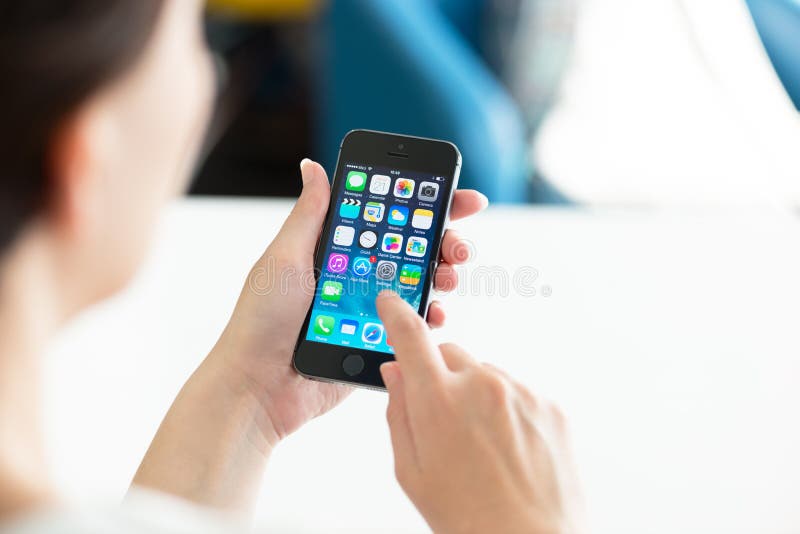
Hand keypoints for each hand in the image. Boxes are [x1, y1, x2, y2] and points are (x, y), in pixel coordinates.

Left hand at [210, 159, 487, 446]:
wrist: (258, 387)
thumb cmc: (261, 320)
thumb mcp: (285, 258)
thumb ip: (310, 215)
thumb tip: (313, 166)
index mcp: (338, 250)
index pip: (388, 217)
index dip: (425, 204)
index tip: (458, 195)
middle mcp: (358, 275)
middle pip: (414, 249)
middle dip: (445, 241)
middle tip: (457, 246)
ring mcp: (370, 309)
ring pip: (421, 285)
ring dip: (443, 276)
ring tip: (447, 277)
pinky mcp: (377, 342)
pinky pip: (413, 325)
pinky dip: (431, 317)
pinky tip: (435, 313)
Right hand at [376, 291, 581, 533]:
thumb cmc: (469, 519)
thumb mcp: (412, 471)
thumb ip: (399, 413)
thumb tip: (396, 374)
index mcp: (440, 402)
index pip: (411, 337)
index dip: (396, 314)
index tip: (390, 303)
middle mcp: (482, 385)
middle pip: (451, 355)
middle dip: (440, 376)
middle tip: (443, 420)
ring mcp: (522, 392)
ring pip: (486, 375)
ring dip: (477, 395)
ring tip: (483, 446)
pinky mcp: (550, 405)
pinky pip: (518, 392)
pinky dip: (507, 409)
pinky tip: (508, 448)